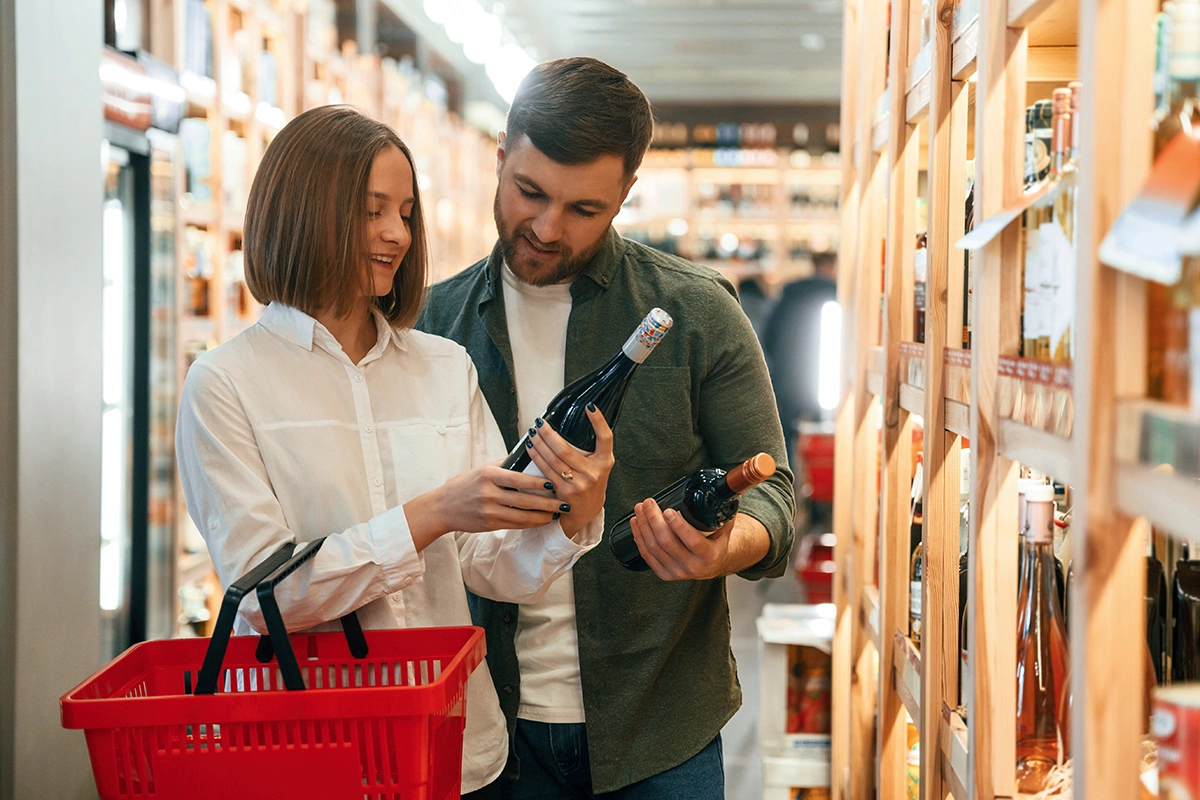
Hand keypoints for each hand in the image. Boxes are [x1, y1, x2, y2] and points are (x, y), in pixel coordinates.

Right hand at [404, 462, 563, 550]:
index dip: (537, 483)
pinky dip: (530, 523)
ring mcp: (489, 511)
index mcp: (488, 475)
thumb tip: (529, 457)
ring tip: (557, 514)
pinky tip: (541, 521)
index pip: (518, 479)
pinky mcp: (489, 524)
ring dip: (542, 516)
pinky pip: (515, 525)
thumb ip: (504, 465)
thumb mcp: (481, 469)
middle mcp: (488, 493)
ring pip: (522, 516)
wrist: (442, 507)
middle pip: (524, 500)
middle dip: (547, 503)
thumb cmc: (464, 485)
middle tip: (564, 503)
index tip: (553, 483)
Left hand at [525, 405, 614, 537]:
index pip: (605, 437)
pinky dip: (537, 457)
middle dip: (549, 433)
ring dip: (539, 443)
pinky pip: (546, 470)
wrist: (586, 511)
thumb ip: (592, 449)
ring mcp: (579, 484)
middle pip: (566, 448)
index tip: (589, 407)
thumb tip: (572, 422)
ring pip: (553, 459)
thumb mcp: (599, 465)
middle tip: (540, 422)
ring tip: (532, 432)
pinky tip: (531, 448)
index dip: (599, 421)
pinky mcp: (565, 492)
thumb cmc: (591, 483)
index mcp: (604, 461)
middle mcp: (593, 472)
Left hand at [629, 498, 734, 580]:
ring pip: (654, 548)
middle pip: (667, 542)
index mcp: (709, 555)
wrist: (713, 564)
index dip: (678, 525)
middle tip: (649, 503)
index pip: (692, 540)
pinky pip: (647, 555)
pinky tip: (636, 523)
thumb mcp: (725, 528)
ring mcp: (677, 572)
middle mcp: (693, 566)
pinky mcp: (665, 574)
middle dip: (654, 520)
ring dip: (644, 526)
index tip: (668, 510)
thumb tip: (718, 493)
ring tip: (640, 509)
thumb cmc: (717, 543)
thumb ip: (721, 512)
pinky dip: (639, 537)